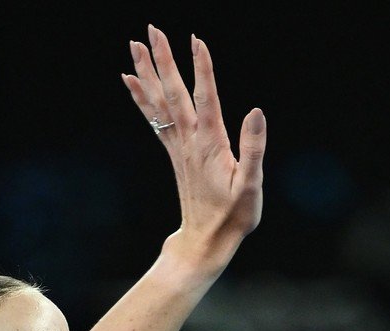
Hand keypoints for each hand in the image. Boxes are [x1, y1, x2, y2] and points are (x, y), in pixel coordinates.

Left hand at [122, 26, 265, 275]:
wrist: (206, 241)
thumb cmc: (233, 217)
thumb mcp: (251, 186)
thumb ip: (253, 149)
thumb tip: (255, 112)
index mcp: (211, 145)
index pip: (207, 98)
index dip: (202, 69)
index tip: (195, 40)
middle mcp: (190, 142)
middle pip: (173, 94)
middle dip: (163, 61)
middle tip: (150, 30)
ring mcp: (179, 148)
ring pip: (159, 104)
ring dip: (147, 74)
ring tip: (135, 46)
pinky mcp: (175, 154)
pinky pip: (155, 120)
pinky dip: (143, 99)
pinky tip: (133, 82)